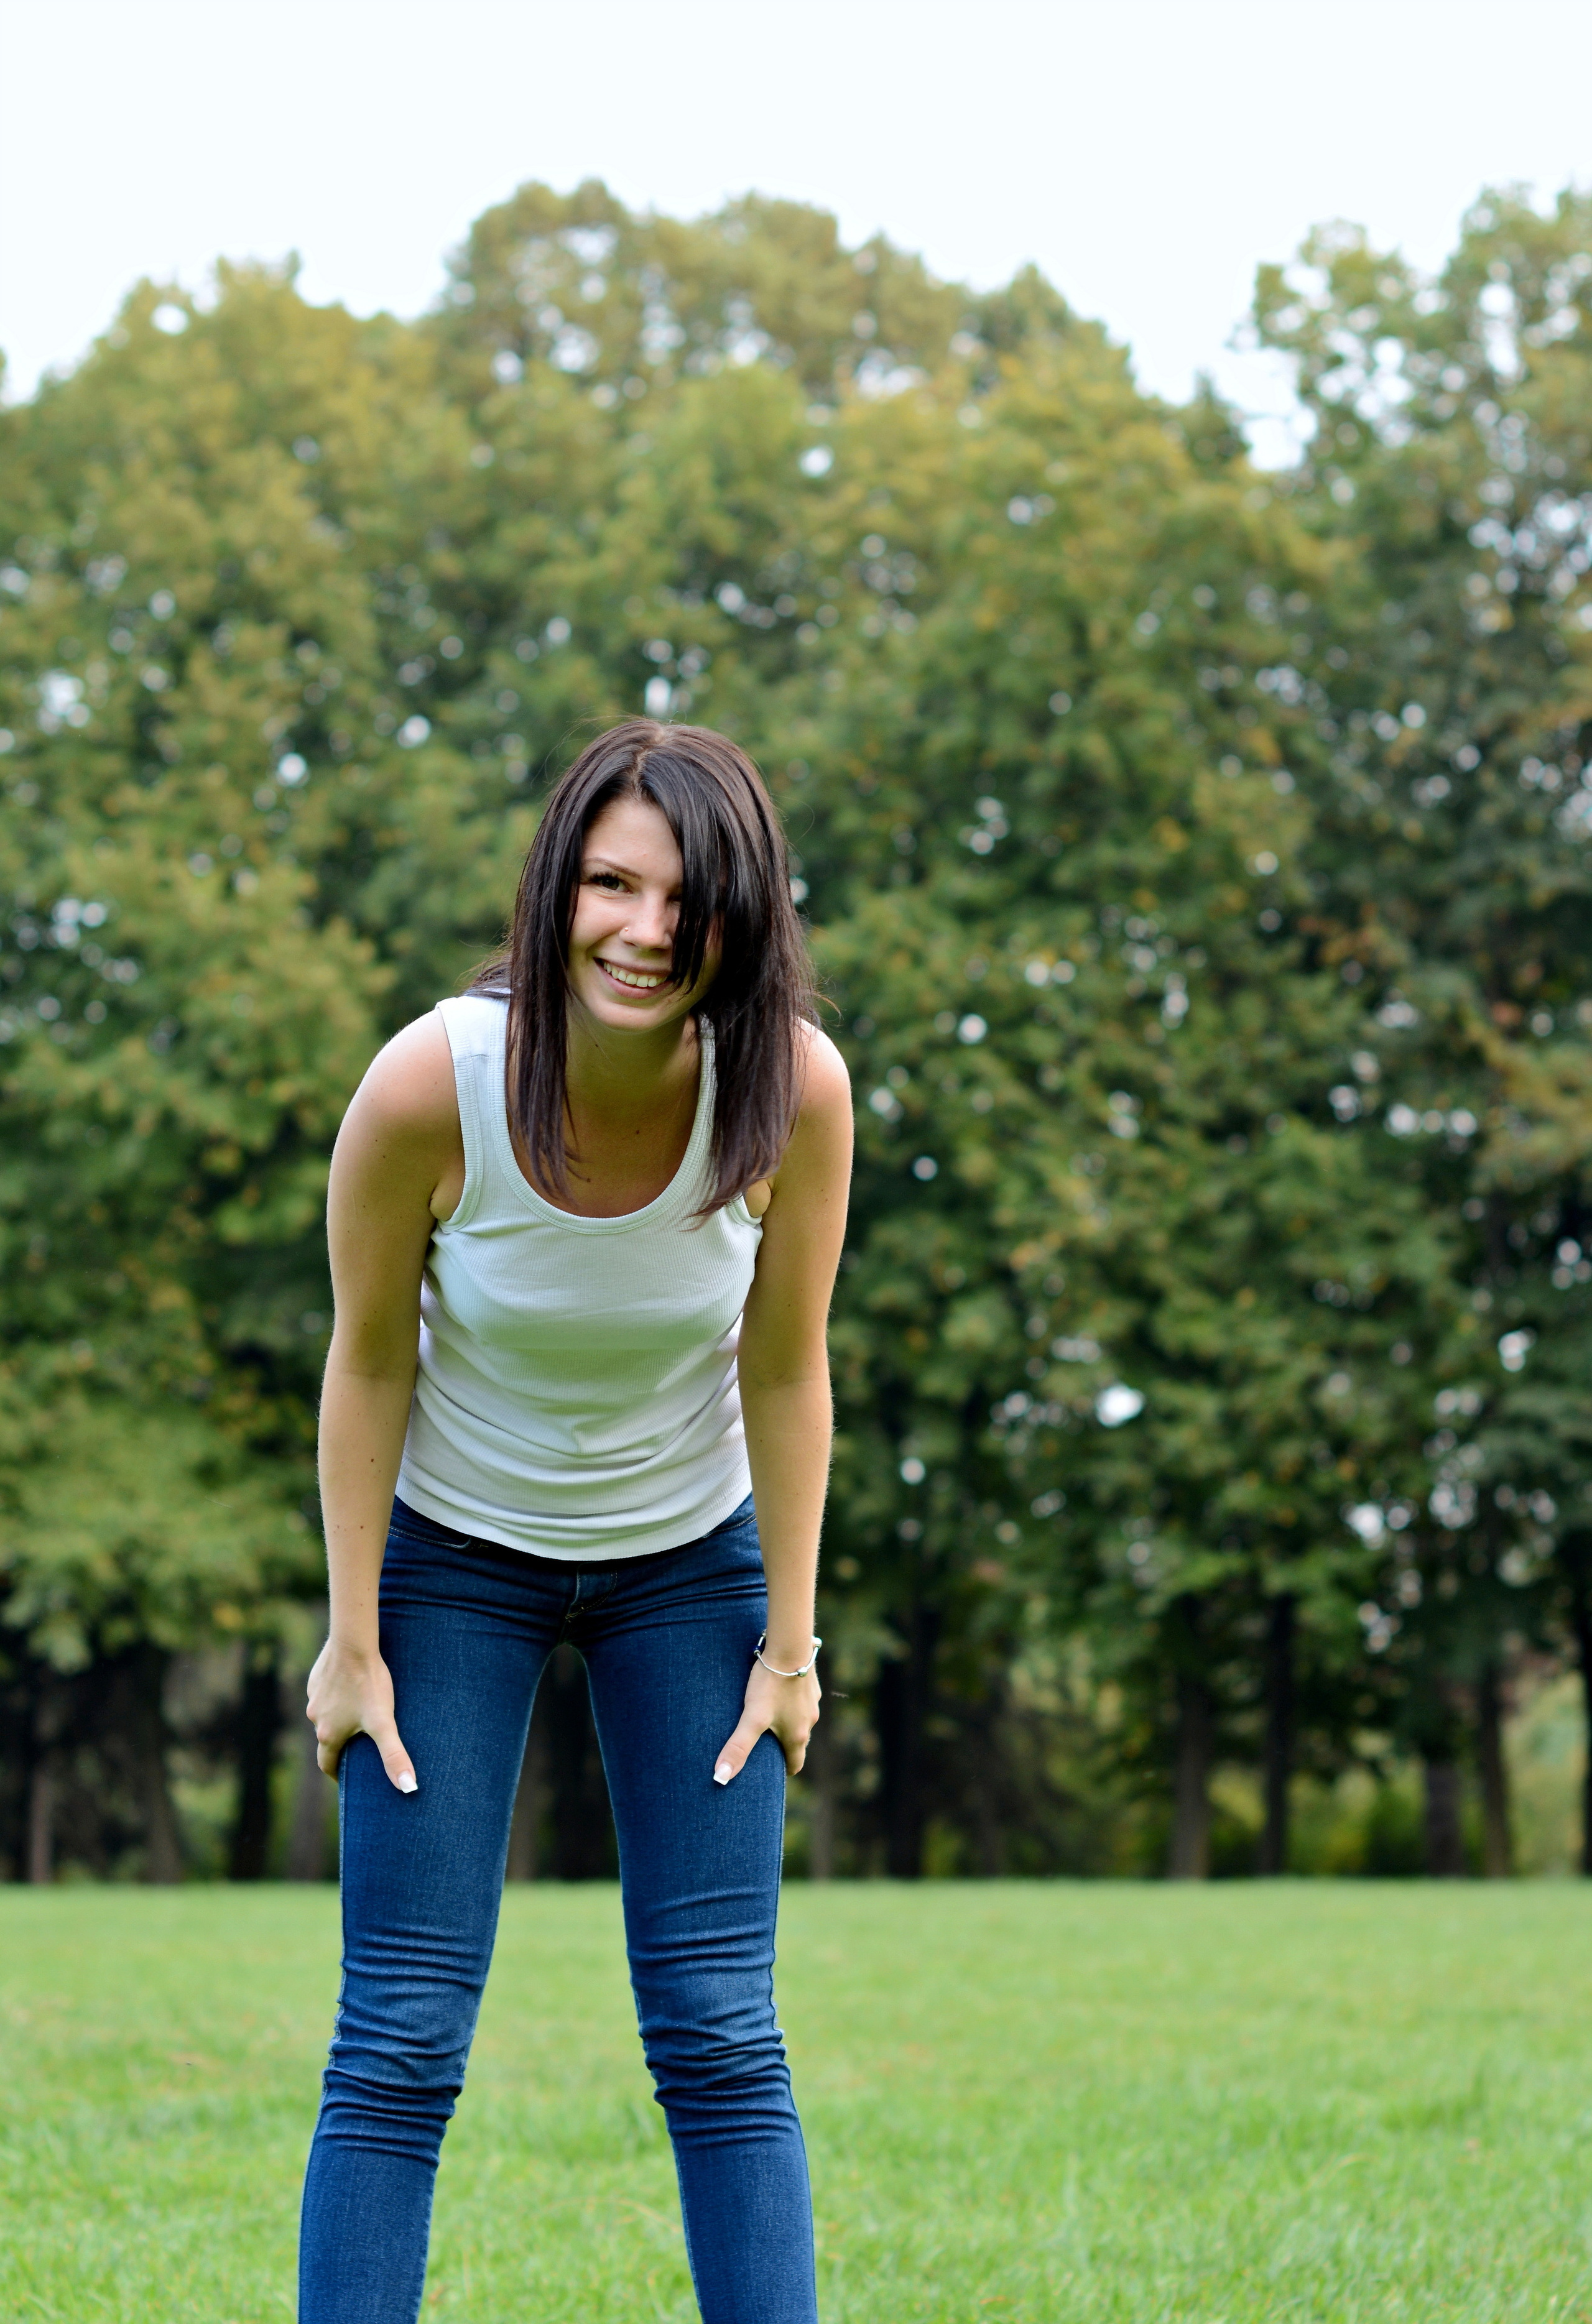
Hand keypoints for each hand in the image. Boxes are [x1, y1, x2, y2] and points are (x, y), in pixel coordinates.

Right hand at [306, 1638, 416, 1790]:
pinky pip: (325, 1694)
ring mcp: (314, 1698)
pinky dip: (336, 1698)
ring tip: (358, 1716)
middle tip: (358, 1746)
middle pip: (326, 1740)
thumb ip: (395, 1755)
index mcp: (328, 1734)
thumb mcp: (384, 1722)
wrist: (352, 1644)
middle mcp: (316, 1718)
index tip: (347, 1777)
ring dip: (338, 1720)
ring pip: (325, 1716)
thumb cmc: (368, 1684)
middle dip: (341, 1746)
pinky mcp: (317, 1679)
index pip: (327, 1764)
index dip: (337, 1774)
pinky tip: (352, 1690)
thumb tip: (408, 1788)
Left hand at [714, 1656, 819, 1784]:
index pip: (795, 1764)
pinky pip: (800, 1699)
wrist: (790, 1647)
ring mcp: (812, 1701)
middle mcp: (810, 1721)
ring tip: (767, 1717)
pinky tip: (776, 1691)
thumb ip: (737, 1747)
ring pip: (800, 1720)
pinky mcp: (810, 1684)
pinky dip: (790, 1701)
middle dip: (782, 1746)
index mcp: (797, 1735)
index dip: (783, 1770)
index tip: (771, 1772)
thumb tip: (721, 1778)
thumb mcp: (752, 1717)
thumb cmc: (771, 1684)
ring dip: (787, 1722)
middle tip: (763, 1745)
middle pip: (797, 1742)